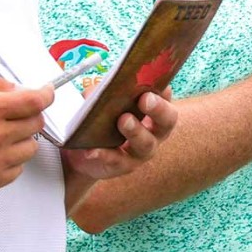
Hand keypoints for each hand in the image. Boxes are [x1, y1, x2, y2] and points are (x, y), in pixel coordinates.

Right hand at [0, 77, 52, 195]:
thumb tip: (15, 89)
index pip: (35, 101)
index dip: (47, 94)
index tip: (48, 92)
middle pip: (36, 123)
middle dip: (30, 115)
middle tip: (15, 115)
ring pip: (31, 147)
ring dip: (22, 139)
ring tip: (2, 136)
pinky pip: (18, 169)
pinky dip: (12, 160)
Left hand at [61, 89, 177, 180]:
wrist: (83, 151)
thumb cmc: (101, 119)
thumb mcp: (102, 101)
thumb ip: (103, 91)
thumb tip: (100, 89)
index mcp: (153, 112)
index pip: (167, 100)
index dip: (166, 93)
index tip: (161, 85)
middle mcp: (154, 133)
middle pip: (166, 122)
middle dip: (158, 109)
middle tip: (145, 99)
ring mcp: (140, 152)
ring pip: (145, 144)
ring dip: (135, 131)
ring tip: (123, 120)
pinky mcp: (122, 166)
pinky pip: (116, 161)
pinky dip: (104, 154)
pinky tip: (92, 150)